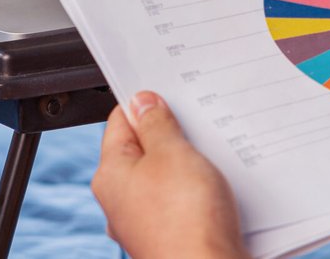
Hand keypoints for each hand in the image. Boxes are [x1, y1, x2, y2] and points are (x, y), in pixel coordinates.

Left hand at [93, 93, 247, 258]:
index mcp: (111, 175)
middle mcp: (122, 200)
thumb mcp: (172, 153)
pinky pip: (182, 200)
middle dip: (172, 135)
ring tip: (211, 159)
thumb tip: (142, 102)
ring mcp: (145, 220)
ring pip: (166, 176)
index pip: (120, 122)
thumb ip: (156, 124)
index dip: (144, 103)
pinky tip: (218, 187)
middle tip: (196, 126)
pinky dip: (198, 190)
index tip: (168, 94)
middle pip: (144, 149)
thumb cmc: (186, 222)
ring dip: (189, 164)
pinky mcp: (170, 234)